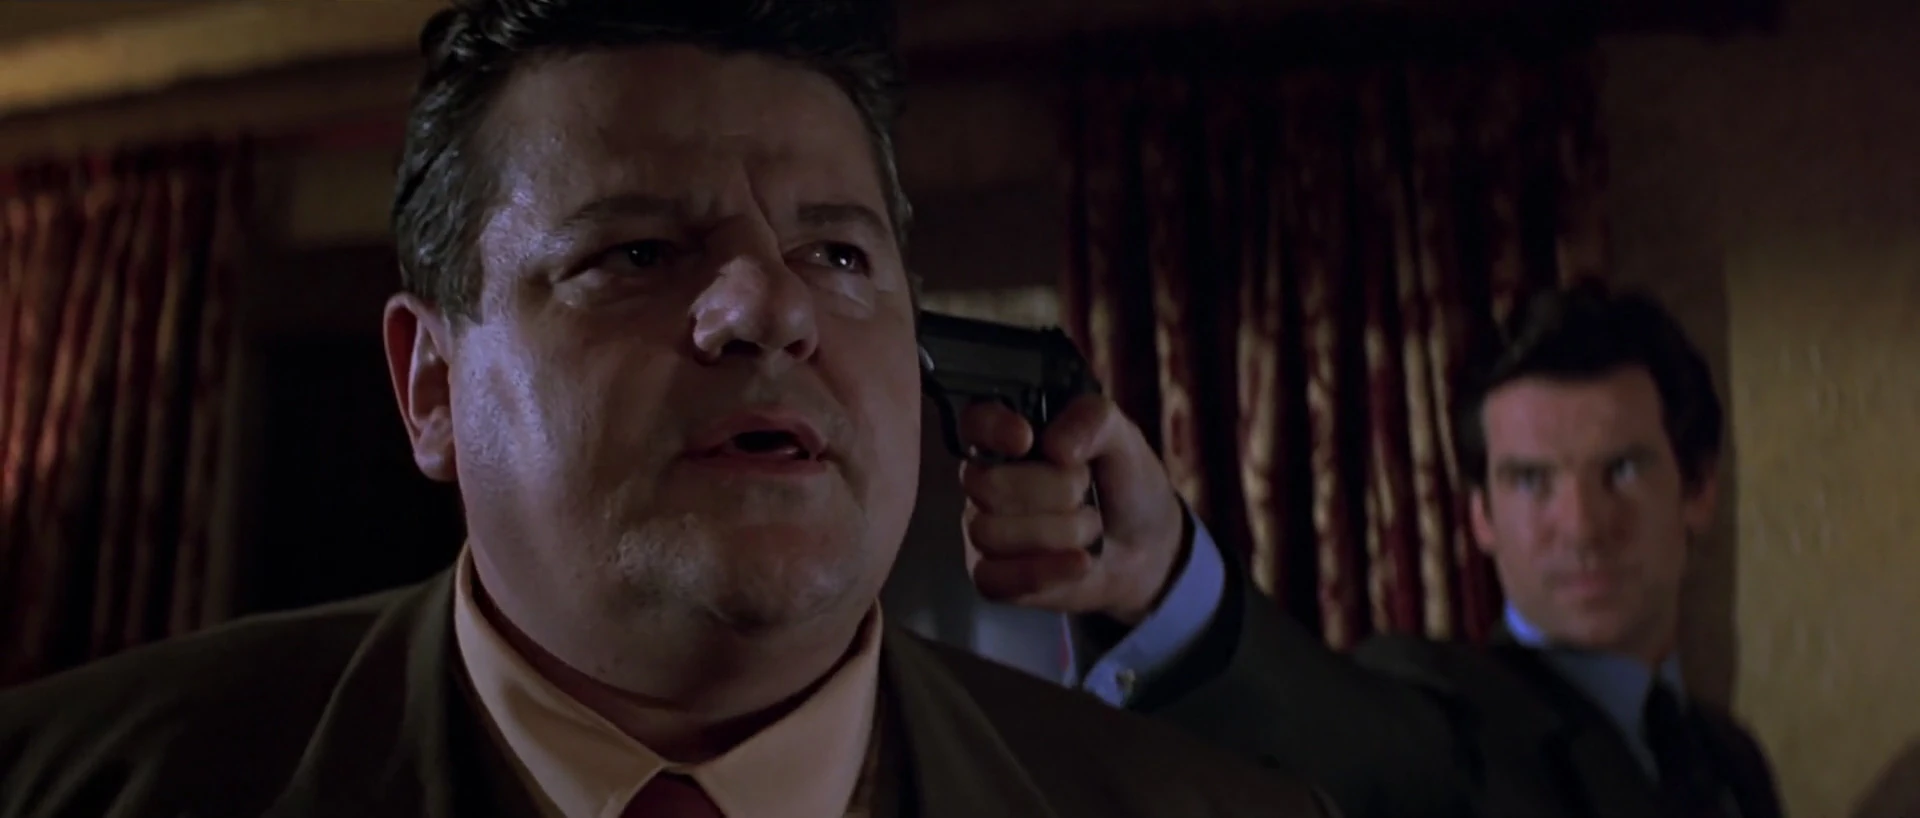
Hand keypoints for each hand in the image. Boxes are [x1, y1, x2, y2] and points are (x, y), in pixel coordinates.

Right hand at [957, 394, 1186, 625]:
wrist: (1146, 545)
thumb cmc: (1123, 483)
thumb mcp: (1122, 438)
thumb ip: (1093, 420)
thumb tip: (1055, 448)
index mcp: (1010, 437)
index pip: (975, 422)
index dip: (992, 429)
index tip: (1025, 439)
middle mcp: (986, 480)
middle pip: (987, 484)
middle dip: (1054, 491)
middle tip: (1086, 493)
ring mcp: (984, 530)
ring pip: (992, 533)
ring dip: (1060, 532)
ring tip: (1090, 527)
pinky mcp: (992, 576)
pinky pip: (994, 578)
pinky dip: (1045, 571)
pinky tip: (1081, 562)